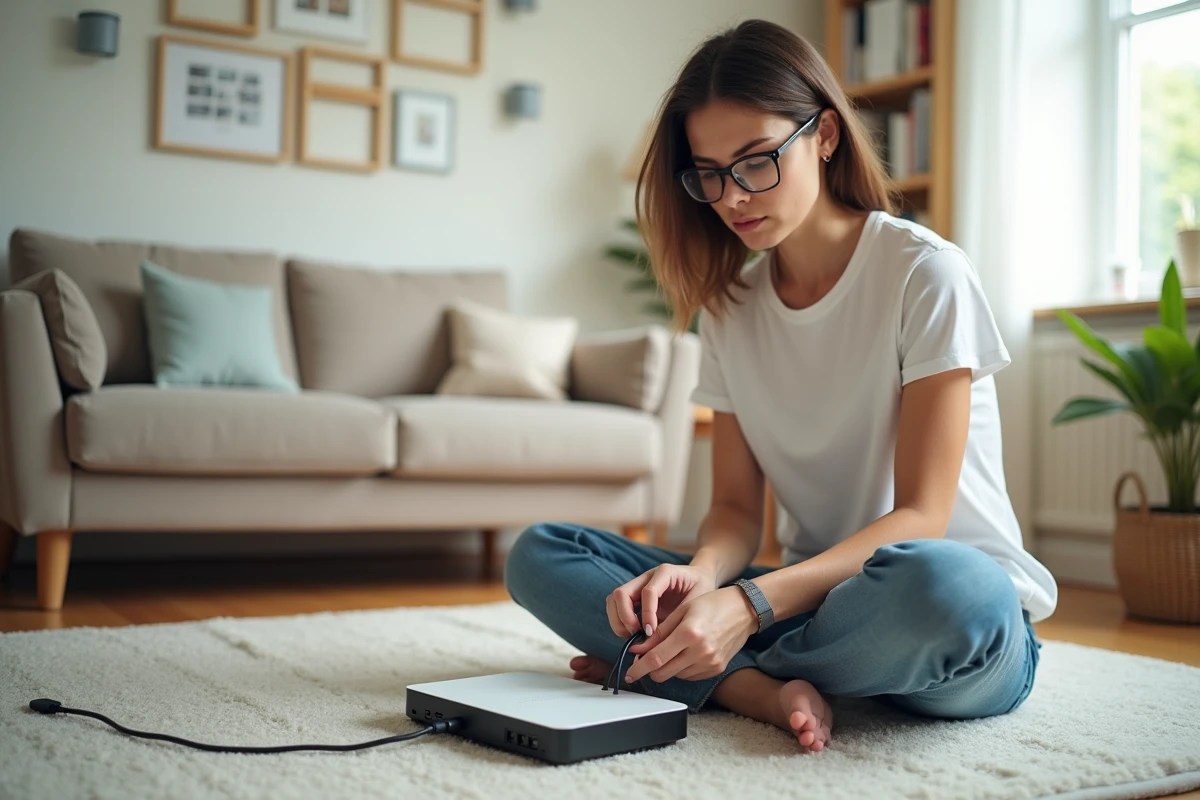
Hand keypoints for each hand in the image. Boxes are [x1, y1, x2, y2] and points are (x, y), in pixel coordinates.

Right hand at [606, 564, 716, 638]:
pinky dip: (619, 622)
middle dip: (624, 617)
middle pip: (621, 592)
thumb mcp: (698, 601)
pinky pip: (616, 607)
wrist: (701, 578)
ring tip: (632, 636)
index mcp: (665, 573)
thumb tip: (664, 642)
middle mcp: (646, 577)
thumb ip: (680, 616)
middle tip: (636, 635)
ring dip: (618, 620)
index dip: (647, 613)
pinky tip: (633, 634)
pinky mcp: (634, 597)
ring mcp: (637, 585)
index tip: (651, 632)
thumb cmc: (702, 589)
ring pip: (613, 599)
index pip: (648, 591)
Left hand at [624, 586, 757, 682]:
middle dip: (649, 670)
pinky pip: (689, 675)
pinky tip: (683, 654)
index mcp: (689, 633)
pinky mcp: (716, 669)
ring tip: (669, 650)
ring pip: (675, 675)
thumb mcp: (683, 611)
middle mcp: (700, 652)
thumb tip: (638, 649)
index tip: (629, 671)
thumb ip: (659, 632)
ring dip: (666, 667)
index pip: (656, 658)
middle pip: (663, 673)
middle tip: (642, 662)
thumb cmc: (713, 604)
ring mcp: (710, 663)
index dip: (638, 667)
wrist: (744, 610)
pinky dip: (680, 668)